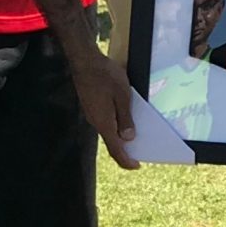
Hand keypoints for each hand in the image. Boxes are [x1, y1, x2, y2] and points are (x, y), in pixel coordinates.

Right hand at [73, 47, 139, 170]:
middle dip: (126, 149)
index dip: (126, 160)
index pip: (115, 149)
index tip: (136, 166)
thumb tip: (128, 138)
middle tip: (141, 151)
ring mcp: (92, 114)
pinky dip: (115, 125)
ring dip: (120, 136)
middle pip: (111, 142)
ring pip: (108, 131)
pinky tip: (124, 120)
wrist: (85, 61)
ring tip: (136, 136)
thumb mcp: (123, 96)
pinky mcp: (91, 107)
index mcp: (104, 122)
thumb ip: (125, 118)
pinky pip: (105, 121)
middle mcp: (96, 122)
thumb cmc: (105, 76)